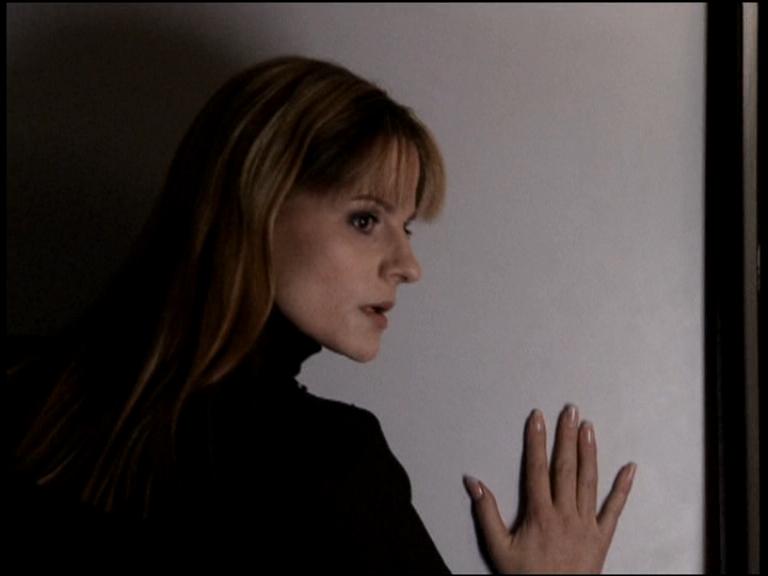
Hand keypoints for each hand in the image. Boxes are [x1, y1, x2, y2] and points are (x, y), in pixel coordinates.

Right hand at [464, 405, 635, 573]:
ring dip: (588, 452)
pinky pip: (615, 509)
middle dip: (566, 436)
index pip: (537, 468)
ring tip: (588, 427)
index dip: (537, 441)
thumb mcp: (497, 547)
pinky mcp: (602, 537)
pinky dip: (623, 488)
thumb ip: (485, 512)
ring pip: (588, 481)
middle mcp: (565, 514)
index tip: (537, 418)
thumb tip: (473, 482)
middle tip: (569, 411)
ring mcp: (586, 524)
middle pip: (565, 467)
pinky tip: (630, 468)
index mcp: (539, 514)